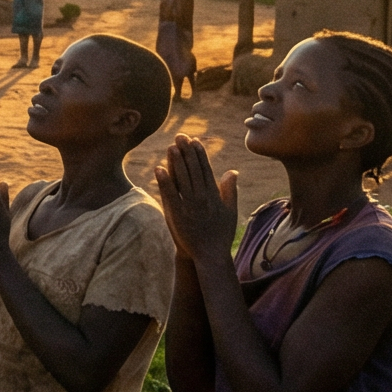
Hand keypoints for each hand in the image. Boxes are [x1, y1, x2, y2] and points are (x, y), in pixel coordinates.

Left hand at [154, 135, 237, 261]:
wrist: (210, 255)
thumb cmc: (221, 233)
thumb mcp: (230, 211)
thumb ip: (230, 190)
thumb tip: (232, 171)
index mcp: (214, 196)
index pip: (206, 170)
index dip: (199, 155)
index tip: (194, 141)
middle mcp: (202, 198)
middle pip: (193, 171)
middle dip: (187, 152)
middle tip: (180, 136)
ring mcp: (189, 206)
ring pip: (182, 179)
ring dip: (176, 162)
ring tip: (171, 146)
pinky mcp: (177, 214)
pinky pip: (170, 195)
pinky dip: (165, 182)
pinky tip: (159, 169)